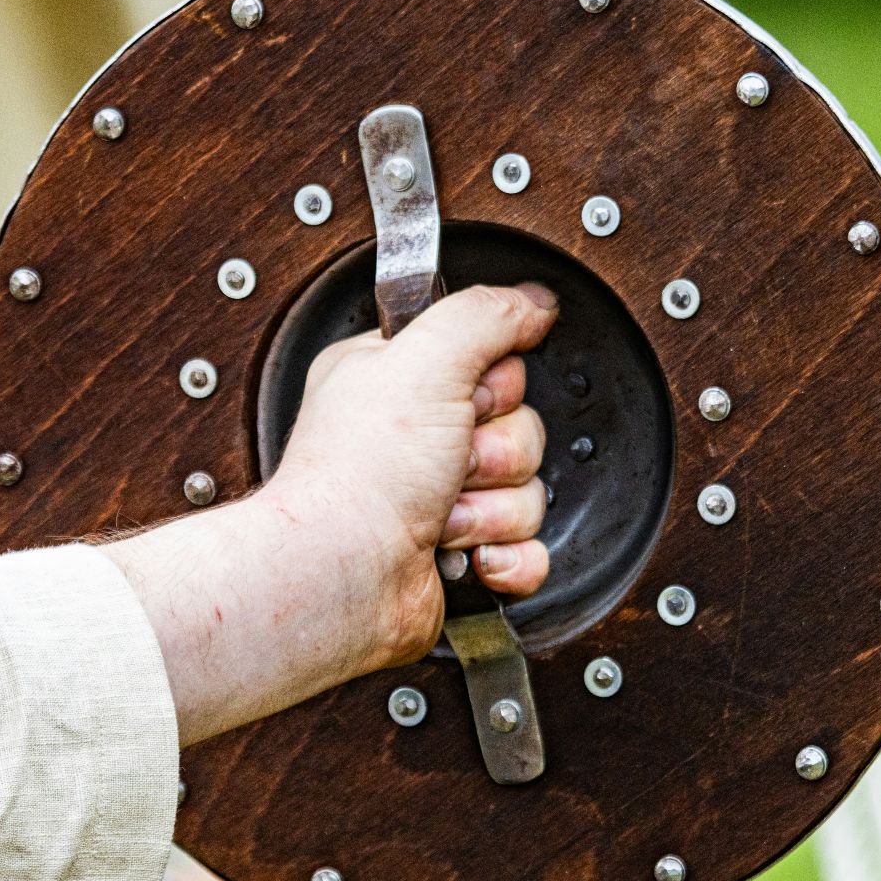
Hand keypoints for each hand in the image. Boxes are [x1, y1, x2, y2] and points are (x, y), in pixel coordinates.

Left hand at [101, 283, 558, 744]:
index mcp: (399, 380)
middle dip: (496, 454)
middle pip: (521, 429)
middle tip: (451, 461)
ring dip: (494, 510)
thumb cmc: (361, 477)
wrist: (346, 579)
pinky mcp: (462, 555)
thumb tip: (534, 301)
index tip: (466, 398)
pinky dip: (508, 558)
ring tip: (443, 516)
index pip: (493, 362)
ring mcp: (441, 499)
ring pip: (527, 491)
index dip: (494, 385)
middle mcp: (418, 437)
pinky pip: (528, 549)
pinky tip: (473, 557)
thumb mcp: (425, 359)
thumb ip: (485, 316)